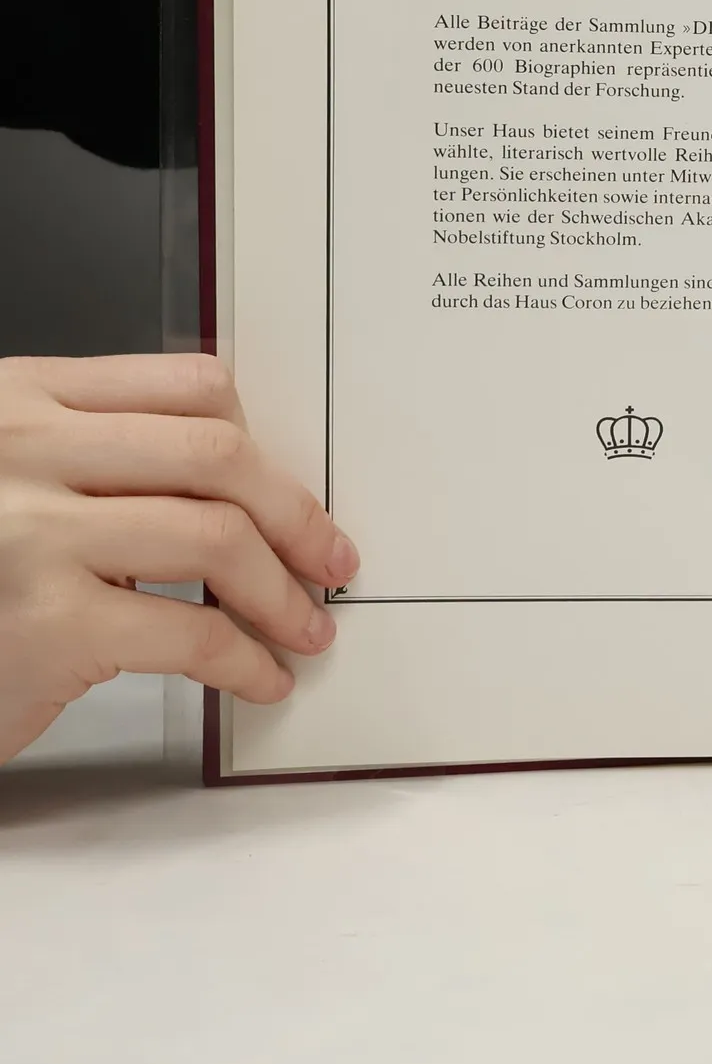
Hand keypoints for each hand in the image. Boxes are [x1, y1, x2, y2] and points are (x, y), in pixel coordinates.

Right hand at [0, 354, 355, 762]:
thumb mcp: (12, 479)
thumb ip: (98, 459)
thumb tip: (242, 491)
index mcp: (23, 397)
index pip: (189, 386)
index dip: (260, 443)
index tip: (290, 490)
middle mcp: (24, 450)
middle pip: (217, 454)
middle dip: (294, 513)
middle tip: (328, 558)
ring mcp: (32, 535)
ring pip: (217, 538)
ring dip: (282, 592)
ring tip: (305, 627)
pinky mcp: (45, 625)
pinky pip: (189, 632)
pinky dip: (244, 659)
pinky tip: (259, 677)